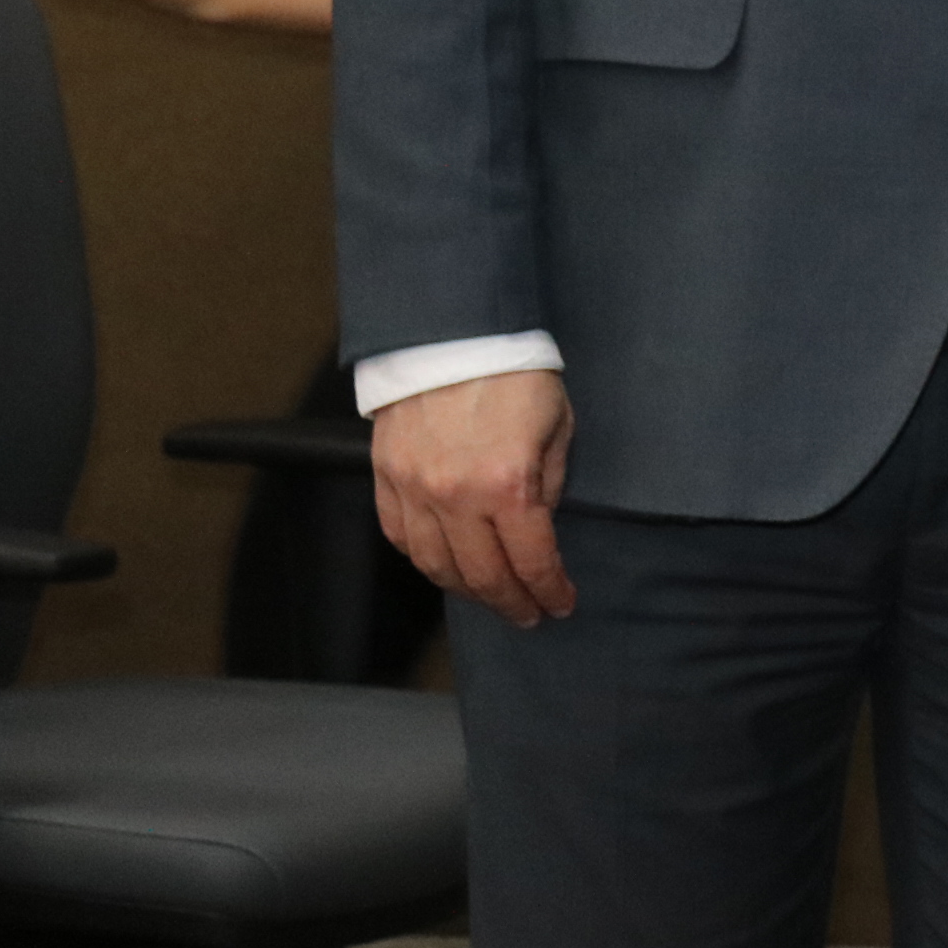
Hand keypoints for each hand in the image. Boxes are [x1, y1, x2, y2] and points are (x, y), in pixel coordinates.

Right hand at [372, 369, 576, 627]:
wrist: (452, 332)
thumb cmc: (516, 374)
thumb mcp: (556, 426)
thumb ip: (548, 484)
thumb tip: (539, 526)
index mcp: (508, 485)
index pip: (531, 560)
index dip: (550, 590)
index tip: (561, 605)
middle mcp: (456, 498)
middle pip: (482, 576)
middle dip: (511, 602)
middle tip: (528, 614)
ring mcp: (415, 491)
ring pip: (436, 566)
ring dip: (466, 590)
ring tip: (490, 596)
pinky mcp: (386, 478)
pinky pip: (401, 538)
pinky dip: (424, 560)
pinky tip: (445, 565)